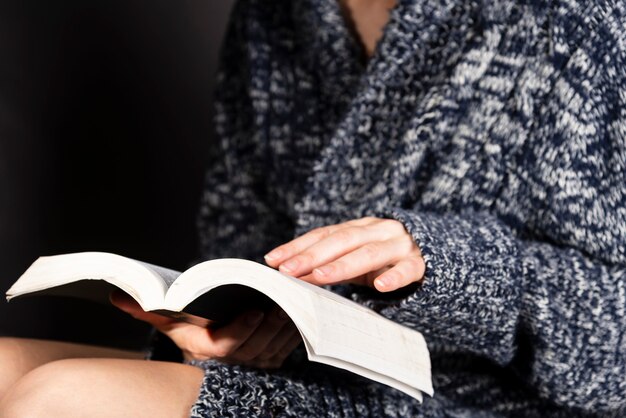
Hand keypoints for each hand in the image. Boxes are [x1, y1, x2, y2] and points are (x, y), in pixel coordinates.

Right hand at [110, 290, 300, 367]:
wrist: (207, 339)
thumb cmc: (187, 325)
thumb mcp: (166, 317)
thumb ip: (145, 308)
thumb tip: (117, 295)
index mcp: (207, 350)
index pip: (227, 345)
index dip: (243, 330)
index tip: (256, 310)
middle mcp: (232, 361)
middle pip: (257, 347)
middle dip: (272, 326)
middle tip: (284, 302)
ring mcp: (253, 361)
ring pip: (275, 347)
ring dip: (288, 327)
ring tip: (297, 303)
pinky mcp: (269, 356)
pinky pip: (287, 346)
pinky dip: (296, 330)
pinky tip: (302, 310)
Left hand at [264, 217, 424, 291]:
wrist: (435, 253)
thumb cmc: (385, 259)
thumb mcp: (356, 258)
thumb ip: (330, 262)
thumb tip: (289, 272)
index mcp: (358, 227)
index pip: (323, 234)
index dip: (297, 246)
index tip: (273, 259)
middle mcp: (377, 230)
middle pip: (341, 240)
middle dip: (311, 255)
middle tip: (288, 270)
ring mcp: (399, 244)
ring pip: (368, 253)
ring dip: (342, 265)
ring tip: (320, 276)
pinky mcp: (420, 262)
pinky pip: (407, 269)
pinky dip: (394, 276)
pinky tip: (381, 286)